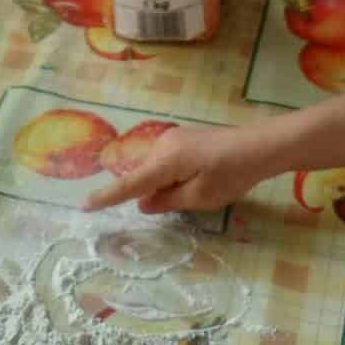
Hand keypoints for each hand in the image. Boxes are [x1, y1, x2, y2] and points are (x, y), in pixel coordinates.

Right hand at [81, 125, 274, 215]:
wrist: (260, 146)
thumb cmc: (232, 174)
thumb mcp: (200, 197)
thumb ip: (167, 201)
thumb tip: (142, 202)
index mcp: (165, 160)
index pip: (129, 184)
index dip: (107, 197)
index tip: (83, 206)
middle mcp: (163, 145)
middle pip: (145, 176)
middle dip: (155, 193)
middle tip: (192, 197)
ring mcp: (173, 138)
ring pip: (157, 170)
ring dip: (169, 184)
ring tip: (205, 186)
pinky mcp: (183, 138)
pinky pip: (168, 162)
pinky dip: (174, 175)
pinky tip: (202, 177)